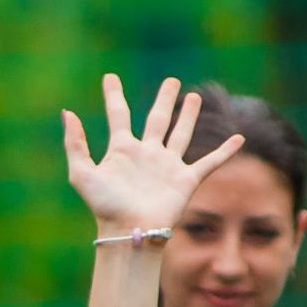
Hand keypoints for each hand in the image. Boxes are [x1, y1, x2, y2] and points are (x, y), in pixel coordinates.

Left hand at [62, 75, 244, 234]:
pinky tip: (239, 138)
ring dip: (189, 116)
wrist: (129, 230)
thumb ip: (75, 144)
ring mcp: (167, 166)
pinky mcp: (185, 180)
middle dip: (164, 100)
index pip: (119, 115)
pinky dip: (225, 151)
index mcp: (122, 150)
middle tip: (172, 82)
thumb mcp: (82, 173)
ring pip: (181, 134)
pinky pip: (209, 162)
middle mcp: (147, 154)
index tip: (109, 77)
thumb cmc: (105, 206)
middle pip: (158, 120)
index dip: (113, 96)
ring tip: (195, 97)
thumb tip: (67, 112)